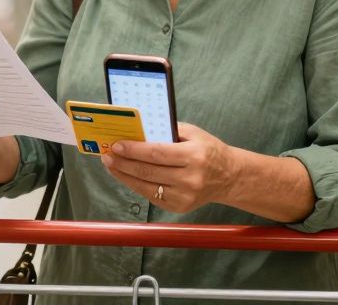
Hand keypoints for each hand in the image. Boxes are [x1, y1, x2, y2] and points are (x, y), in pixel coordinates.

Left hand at [101, 122, 236, 213]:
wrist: (229, 177)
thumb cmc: (209, 150)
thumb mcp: (193, 133)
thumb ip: (167, 131)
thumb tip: (137, 129)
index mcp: (194, 156)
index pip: (157, 153)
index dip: (134, 150)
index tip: (117, 145)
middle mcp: (190, 179)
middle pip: (148, 171)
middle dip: (123, 163)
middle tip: (108, 155)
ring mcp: (184, 196)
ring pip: (146, 187)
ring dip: (124, 176)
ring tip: (111, 165)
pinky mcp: (179, 207)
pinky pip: (151, 196)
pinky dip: (136, 185)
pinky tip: (126, 176)